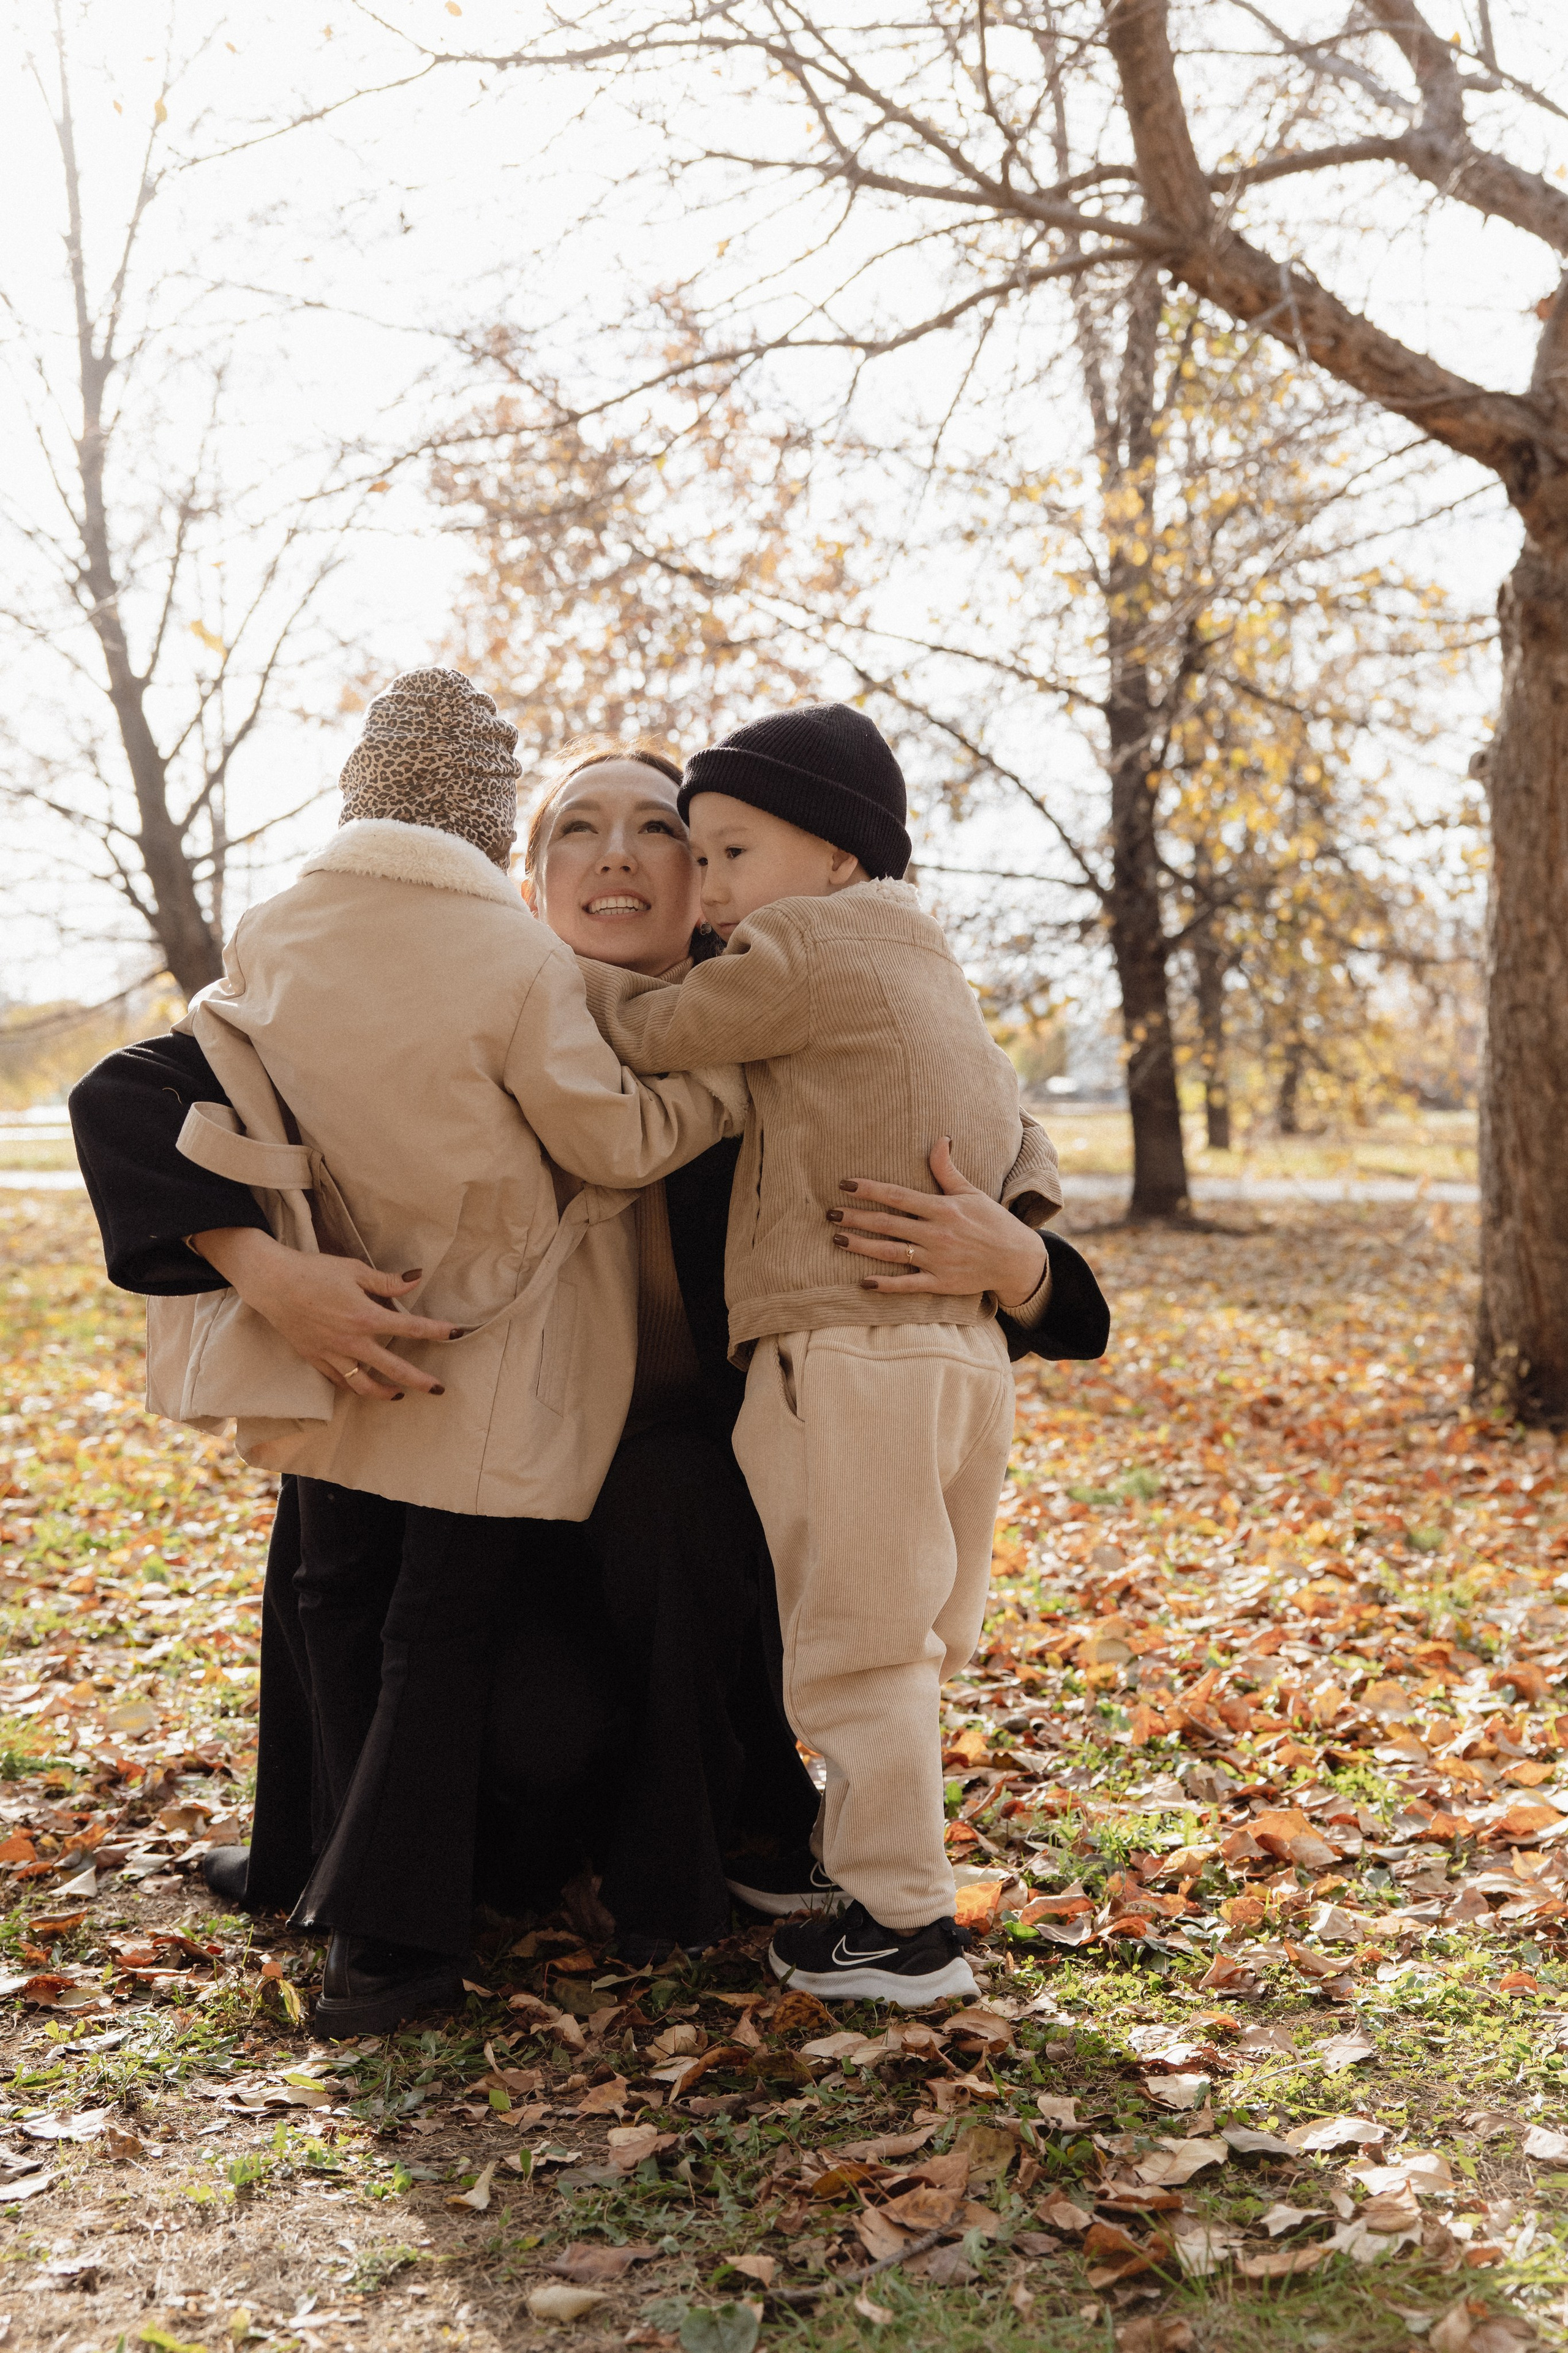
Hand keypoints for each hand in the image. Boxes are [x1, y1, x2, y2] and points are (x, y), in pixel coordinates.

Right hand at [189, 1229, 463, 1399]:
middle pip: (394, 1368)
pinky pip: (339, 1380)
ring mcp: (332, 1353)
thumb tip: (416, 1280)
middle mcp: (352, 1341)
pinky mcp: (314, 1358)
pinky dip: (353, 1386)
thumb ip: (387, 1281)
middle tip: (438, 1389)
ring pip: (364, 1384)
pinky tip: (363, 1386)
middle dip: (419, 1380)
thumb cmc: (314, 1271)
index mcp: (366, 1317)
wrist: (273, 1282)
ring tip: (399, 1394)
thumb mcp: (354, 1270)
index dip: (437, 1331)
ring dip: (385, 1391)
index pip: (410, 1327)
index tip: (457, 1334)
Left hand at [830, 1137, 1048, 1307]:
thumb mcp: (971, 1192)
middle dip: (856, 1218)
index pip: (897, 1196)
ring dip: (862, 1246)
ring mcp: (937, 1260)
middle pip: (887, 1223)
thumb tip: (939, 1138)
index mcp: (942, 1209)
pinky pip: (908, 1284)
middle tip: (829, 1214)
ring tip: (837, 1239)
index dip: (869, 1189)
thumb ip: (947, 1169)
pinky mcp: (941, 1283)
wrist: (1017, 1260)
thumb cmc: (993, 1222)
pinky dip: (886, 1285)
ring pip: (892, 1252)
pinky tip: (864, 1282)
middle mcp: (936, 1234)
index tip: (844, 1185)